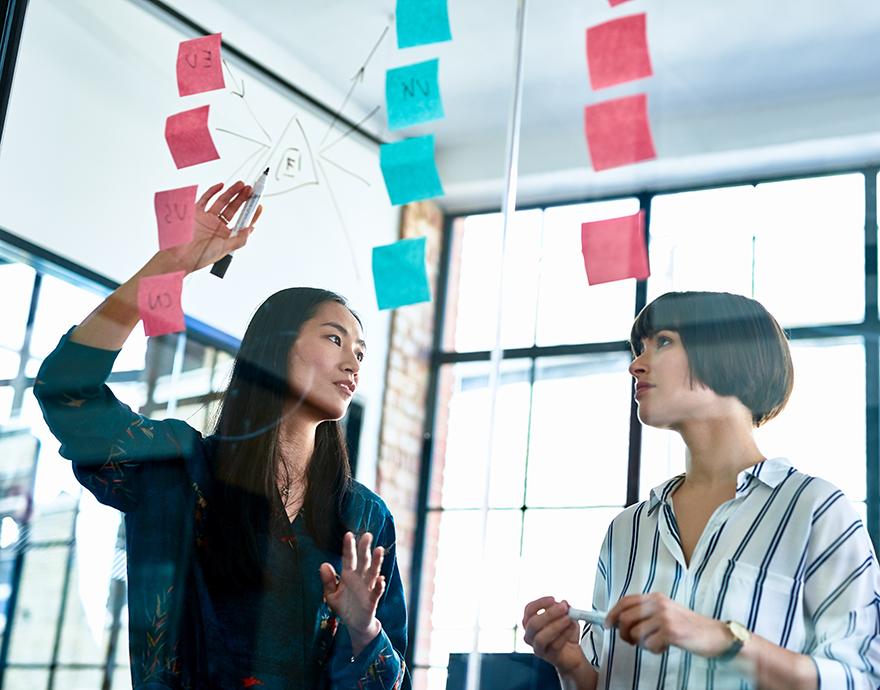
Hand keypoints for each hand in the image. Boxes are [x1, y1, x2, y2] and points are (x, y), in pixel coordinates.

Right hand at [161, 180, 262, 274]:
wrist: (181, 256)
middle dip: (243, 199)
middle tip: (250, 190)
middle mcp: (218, 225)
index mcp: (226, 234)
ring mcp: (207, 217)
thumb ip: (239, 239)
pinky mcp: (196, 212)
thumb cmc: (202, 256)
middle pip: (233, 208)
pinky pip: (206, 199)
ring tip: (242, 185)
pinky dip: (213, 191)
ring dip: (232, 192)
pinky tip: (221, 185)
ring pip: (222, 201)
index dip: (251, 213)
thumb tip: (251, 228)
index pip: (241, 221)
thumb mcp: (225, 249)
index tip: (258, 205)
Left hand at [320, 532, 385, 652]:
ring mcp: (367, 588)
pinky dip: (379, 586)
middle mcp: (359, 579)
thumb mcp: (331, 595)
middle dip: (365, 548)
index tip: (349, 534)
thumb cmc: (344, 607)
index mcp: (348, 576)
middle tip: (367, 535)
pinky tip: (381, 579)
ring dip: (376, 562)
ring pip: (372, 572)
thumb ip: (328, 581)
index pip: (349, 559)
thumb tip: (323, 565)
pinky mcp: (372, 600)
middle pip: (363, 561)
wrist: (355, 624)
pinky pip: (376, 592)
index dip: (349, 547)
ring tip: (379, 550)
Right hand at [522, 597, 586, 675]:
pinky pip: (554, 646)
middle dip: (550, 614)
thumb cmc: (565, 634)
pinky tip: (572, 627)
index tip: (552, 599)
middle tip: (564, 608)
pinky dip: (565, 634)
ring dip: (556, 625)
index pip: (529, 610)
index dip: (540, 603)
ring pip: (541, 637)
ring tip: (569, 619)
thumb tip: (564, 603)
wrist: (572, 654)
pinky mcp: (548, 656)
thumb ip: (563, 608)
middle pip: (533, 623)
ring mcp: (538, 647)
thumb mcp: (565, 616)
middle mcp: (530, 635)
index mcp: (530, 622)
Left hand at [605, 592, 730, 656]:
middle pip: (625, 618)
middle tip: (633, 641)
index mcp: (656, 597)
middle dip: (624, 633)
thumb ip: (647, 613)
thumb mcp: (666, 612)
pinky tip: (664, 648)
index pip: (625, 601)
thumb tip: (620, 621)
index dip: (612, 613)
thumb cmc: (689, 626)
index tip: (607, 624)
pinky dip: (654, 650)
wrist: (716, 636)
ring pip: (635, 633)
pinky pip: (649, 645)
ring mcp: (664, 617)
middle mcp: (658, 604)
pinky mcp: (671, 632)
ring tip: (654, 644)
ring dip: (641, 644)